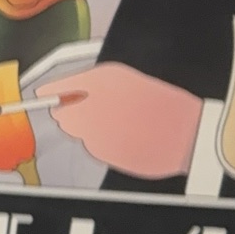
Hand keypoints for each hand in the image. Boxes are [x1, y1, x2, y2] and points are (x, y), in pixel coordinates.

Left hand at [41, 62, 201, 179]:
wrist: (190, 133)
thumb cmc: (160, 102)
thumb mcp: (124, 79)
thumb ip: (87, 84)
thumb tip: (55, 92)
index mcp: (99, 81)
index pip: (55, 90)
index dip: (50, 93)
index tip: (44, 96)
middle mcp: (92, 107)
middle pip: (62, 114)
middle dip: (72, 112)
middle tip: (95, 110)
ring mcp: (97, 132)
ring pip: (78, 132)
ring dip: (89, 128)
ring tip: (120, 122)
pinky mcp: (105, 154)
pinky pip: (94, 147)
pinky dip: (103, 143)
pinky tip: (125, 137)